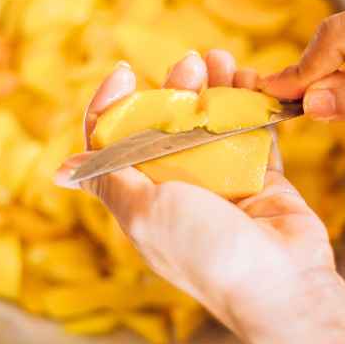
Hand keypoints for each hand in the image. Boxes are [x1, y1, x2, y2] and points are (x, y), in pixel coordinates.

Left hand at [55, 50, 335, 335]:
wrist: (281, 283)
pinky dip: (251, 104)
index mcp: (141, 200)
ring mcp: (221, 182)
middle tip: (190, 64)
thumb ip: (110, 183)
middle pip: (165, 125)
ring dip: (214, 87)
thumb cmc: (207, 252)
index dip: (110, 106)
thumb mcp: (144, 215)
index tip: (125, 74)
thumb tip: (63, 170)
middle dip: (173, 88)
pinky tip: (252, 80)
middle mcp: (177, 190)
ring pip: (210, 123)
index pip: (112, 145)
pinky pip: (252, 131)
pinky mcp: (259, 177)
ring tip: (223, 59)